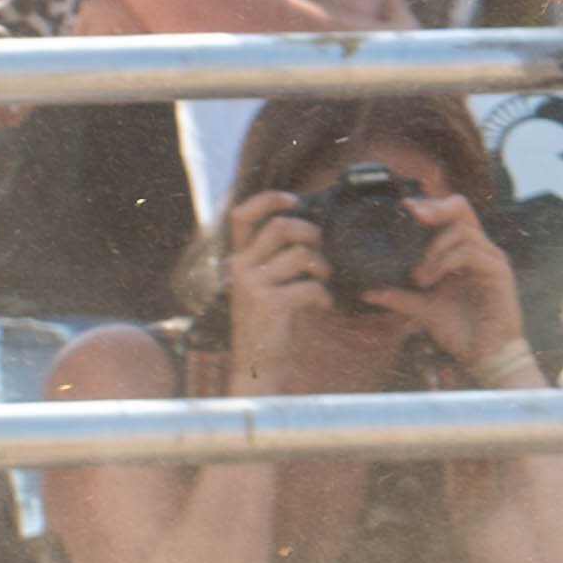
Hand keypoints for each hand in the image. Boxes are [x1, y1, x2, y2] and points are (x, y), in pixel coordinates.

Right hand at [214, 190, 338, 396]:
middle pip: (280, 226)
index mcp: (238, 258)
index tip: (294, 200)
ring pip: (301, 254)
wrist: (256, 363)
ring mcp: (253, 286)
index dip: (268, 199)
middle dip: (311, 232)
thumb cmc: (268, 318)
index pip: (241, 215)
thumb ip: (274, 256)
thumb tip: (309, 225)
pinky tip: (323, 305)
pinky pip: (310, 286)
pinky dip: (324, 295)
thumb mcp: (264, 282)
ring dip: (323, 266)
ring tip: (323, 280)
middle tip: (319, 250)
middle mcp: (239, 267)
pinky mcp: (270, 305)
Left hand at [400, 190, 529, 377]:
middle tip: (412, 214)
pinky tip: (430, 279)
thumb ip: (399, 296)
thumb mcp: (423, 309)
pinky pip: (470, 252)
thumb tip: (366, 292)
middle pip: (462, 207)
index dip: (429, 206)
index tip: (404, 207)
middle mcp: (479, 249)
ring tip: (417, 276)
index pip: (449, 214)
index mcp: (462, 252)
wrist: (485, 356)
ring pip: (462, 231)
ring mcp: (491, 258)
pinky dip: (445, 262)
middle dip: (435, 207)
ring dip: (433, 249)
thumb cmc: (460, 331)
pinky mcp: (499, 271)